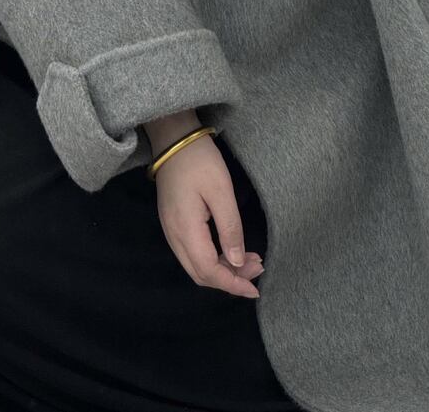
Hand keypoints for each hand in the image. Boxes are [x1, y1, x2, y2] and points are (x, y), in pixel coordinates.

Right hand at [152, 130, 264, 297]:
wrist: (174, 140)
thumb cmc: (200, 161)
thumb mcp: (222, 191)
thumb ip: (230, 228)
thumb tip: (237, 262)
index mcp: (186, 229)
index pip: (209, 271)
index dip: (232, 284)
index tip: (255, 289)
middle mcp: (174, 236)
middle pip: (200, 274)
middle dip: (230, 279)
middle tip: (257, 268)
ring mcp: (171, 230)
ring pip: (196, 265)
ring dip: (223, 269)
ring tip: (249, 260)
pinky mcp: (173, 223)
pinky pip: (192, 253)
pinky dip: (213, 258)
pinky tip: (230, 249)